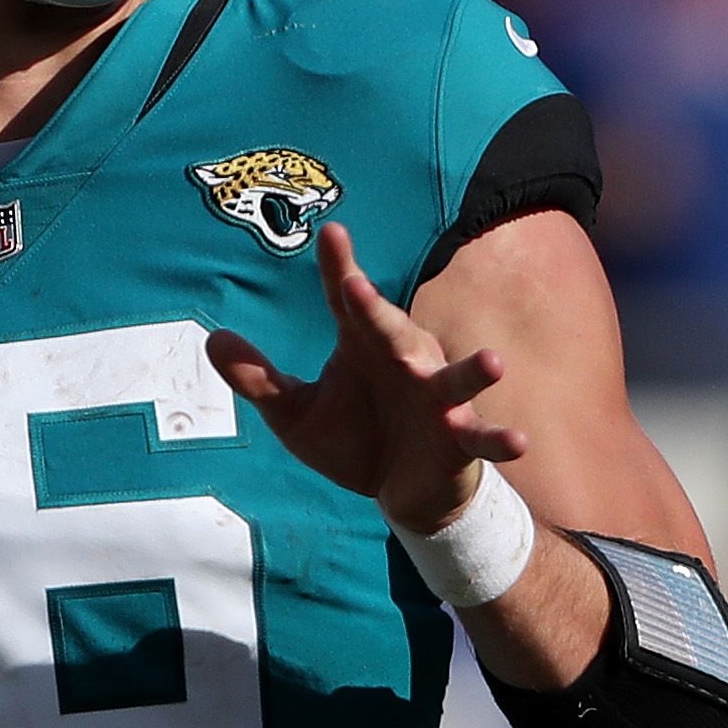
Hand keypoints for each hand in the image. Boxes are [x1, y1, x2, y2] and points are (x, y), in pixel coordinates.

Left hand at [207, 220, 524, 533]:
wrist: (401, 494)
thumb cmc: (354, 439)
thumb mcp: (295, 413)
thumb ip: (257, 378)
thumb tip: (210, 339)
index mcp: (365, 346)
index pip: (347, 302)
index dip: (338, 268)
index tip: (331, 233)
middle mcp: (407, 361)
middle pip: (392, 331)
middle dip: (375, 310)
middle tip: (350, 287)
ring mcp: (440, 399)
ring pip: (456, 377)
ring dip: (473, 371)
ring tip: (491, 363)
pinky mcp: (462, 438)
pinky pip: (484, 437)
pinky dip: (501, 438)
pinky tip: (517, 440)